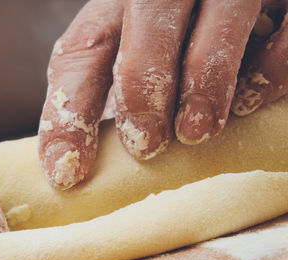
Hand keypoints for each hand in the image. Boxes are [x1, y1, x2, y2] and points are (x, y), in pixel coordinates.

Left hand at [38, 0, 284, 188]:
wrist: (240, 14)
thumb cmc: (175, 58)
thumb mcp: (129, 69)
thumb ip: (101, 105)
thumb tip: (66, 168)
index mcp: (117, 7)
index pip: (80, 51)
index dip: (69, 111)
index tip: (65, 172)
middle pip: (152, 5)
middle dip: (143, 79)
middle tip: (146, 143)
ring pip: (225, 6)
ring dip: (207, 73)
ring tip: (196, 131)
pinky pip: (286, 24)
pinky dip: (271, 63)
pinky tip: (252, 99)